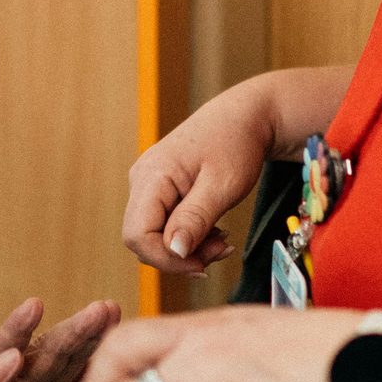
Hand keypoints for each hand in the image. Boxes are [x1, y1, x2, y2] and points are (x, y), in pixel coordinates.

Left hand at [0, 298, 121, 381]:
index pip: (7, 345)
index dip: (20, 327)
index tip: (34, 305)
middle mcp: (29, 371)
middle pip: (53, 348)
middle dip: (77, 329)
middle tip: (100, 308)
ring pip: (78, 357)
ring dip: (96, 336)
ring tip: (114, 311)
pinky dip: (110, 366)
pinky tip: (133, 346)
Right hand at [122, 87, 270, 276]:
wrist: (244, 118)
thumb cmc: (236, 143)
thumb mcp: (222, 185)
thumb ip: (195, 218)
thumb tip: (173, 250)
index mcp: (152, 176)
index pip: (137, 234)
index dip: (166, 258)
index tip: (202, 264)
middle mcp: (142, 180)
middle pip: (143, 239)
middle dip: (180, 256)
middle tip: (219, 250)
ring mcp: (148, 185)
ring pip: (154, 235)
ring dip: (187, 249)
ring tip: (221, 240)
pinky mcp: (160, 190)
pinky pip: (164, 225)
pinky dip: (188, 236)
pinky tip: (212, 230)